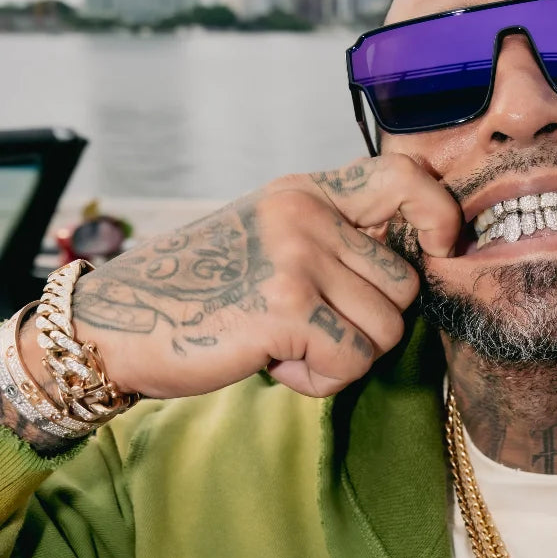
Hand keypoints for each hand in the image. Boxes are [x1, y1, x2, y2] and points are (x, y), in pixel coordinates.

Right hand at [25, 155, 460, 398]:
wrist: (115, 325)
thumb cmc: (202, 289)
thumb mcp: (272, 238)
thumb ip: (336, 238)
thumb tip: (420, 262)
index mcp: (307, 191)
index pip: (404, 177)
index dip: (439, 214)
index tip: (441, 249)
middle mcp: (306, 215)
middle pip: (404, 284)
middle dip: (369, 322)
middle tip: (310, 327)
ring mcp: (297, 258)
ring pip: (387, 330)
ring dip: (344, 356)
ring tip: (288, 345)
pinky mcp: (288, 309)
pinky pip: (353, 362)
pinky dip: (320, 381)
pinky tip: (276, 364)